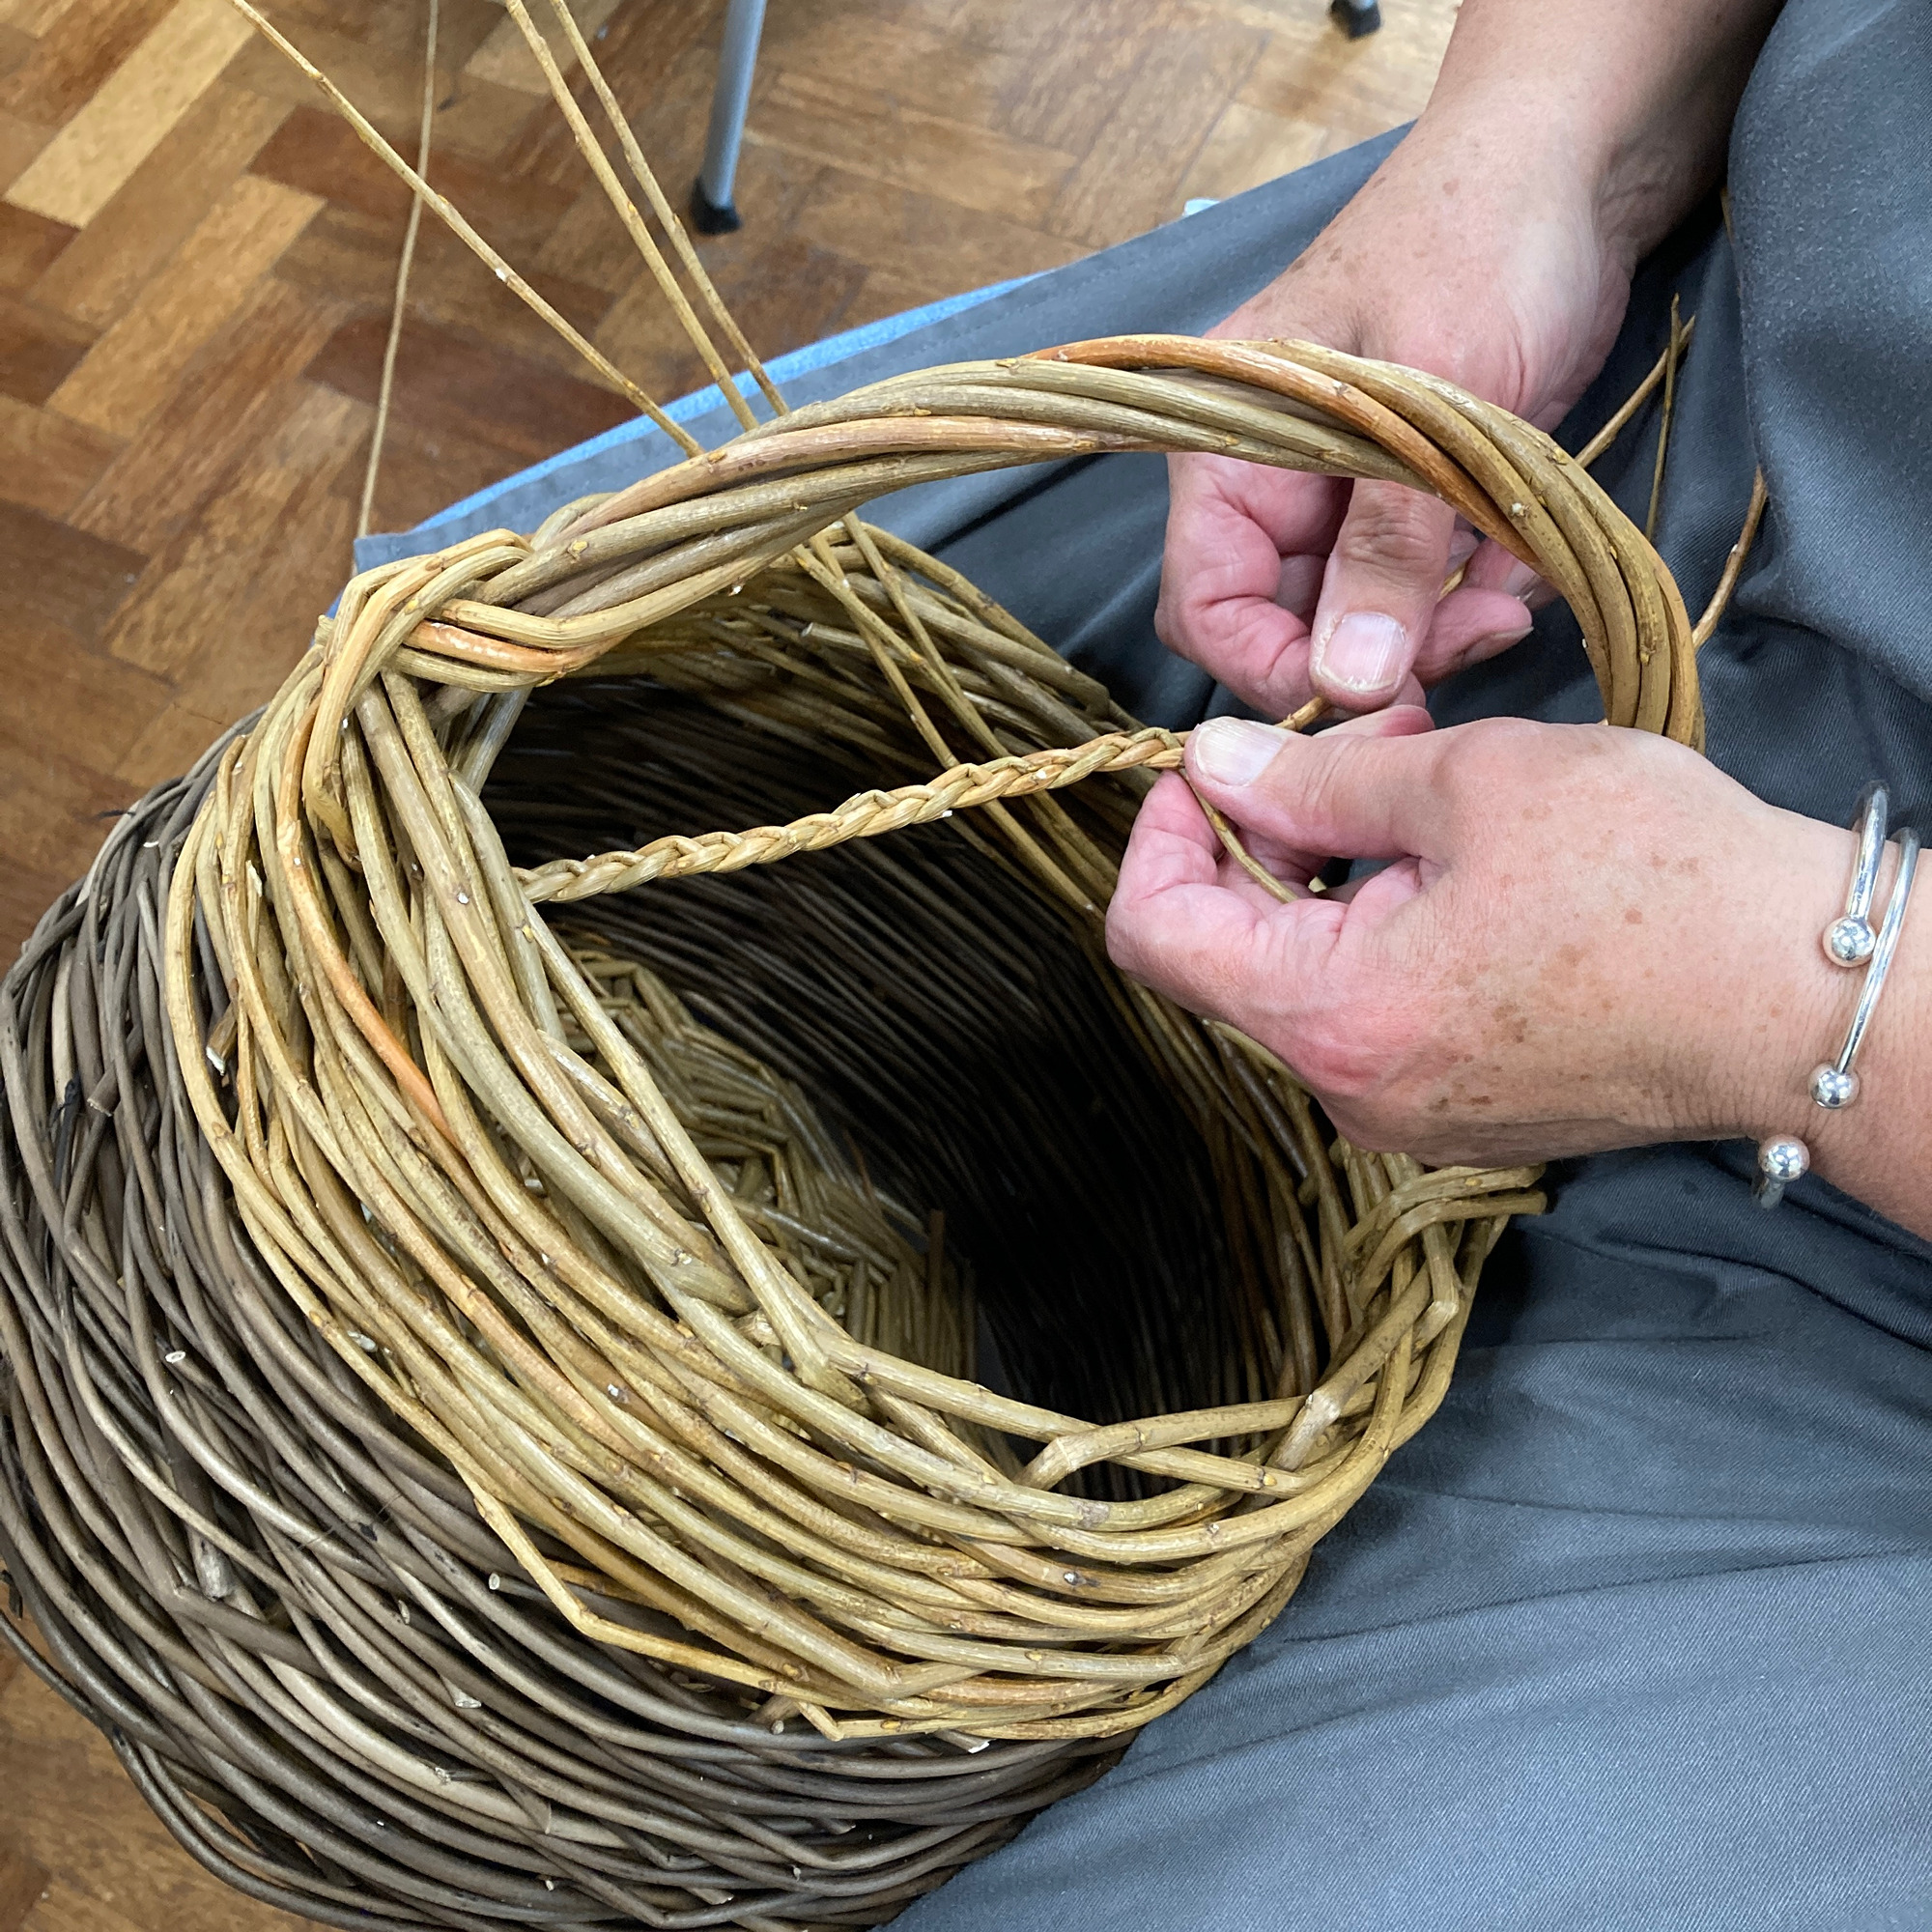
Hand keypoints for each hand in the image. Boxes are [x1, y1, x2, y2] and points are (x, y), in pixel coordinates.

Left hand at [1106, 714, 1861, 1169]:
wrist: (1806, 993)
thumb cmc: (1660, 884)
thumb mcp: (1470, 783)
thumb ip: (1316, 778)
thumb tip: (1213, 765)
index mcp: (1331, 1018)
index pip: (1152, 936)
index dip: (1163, 836)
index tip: (1215, 770)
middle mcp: (1350, 1092)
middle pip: (1229, 956)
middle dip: (1271, 838)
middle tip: (1360, 746)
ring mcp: (1406, 1113)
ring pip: (1307, 979)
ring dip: (1337, 876)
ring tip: (1429, 791)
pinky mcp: (1461, 1111)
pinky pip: (1375, 1014)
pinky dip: (1385, 932)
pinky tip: (1463, 868)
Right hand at [1157, 114, 1639, 717]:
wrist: (1575, 162)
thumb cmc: (1477, 239)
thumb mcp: (1429, 398)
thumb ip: (1386, 547)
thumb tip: (1350, 684)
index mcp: (1231, 452)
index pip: (1208, 611)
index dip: (1274, 670)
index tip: (1368, 695)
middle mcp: (1276, 485)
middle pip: (1291, 629)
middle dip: (1379, 652)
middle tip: (1474, 637)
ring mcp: (1348, 494)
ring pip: (1367, 620)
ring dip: (1441, 625)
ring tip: (1511, 589)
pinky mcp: (1417, 498)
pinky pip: (1429, 588)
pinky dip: (1477, 589)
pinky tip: (1524, 551)